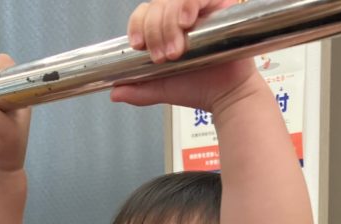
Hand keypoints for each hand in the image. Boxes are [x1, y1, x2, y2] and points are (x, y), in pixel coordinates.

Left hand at [112, 0, 259, 112]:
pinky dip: (188, 5)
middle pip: (157, 5)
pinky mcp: (218, 5)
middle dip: (154, 31)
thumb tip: (114, 93)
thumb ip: (139, 89)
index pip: (145, 13)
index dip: (138, 25)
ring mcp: (199, 8)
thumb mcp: (163, 88)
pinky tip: (186, 22)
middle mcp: (181, 14)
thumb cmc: (200, 89)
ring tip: (177, 52)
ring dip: (169, 25)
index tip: (138, 45)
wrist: (227, 97)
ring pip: (173, 0)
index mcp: (166, 27)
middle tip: (163, 58)